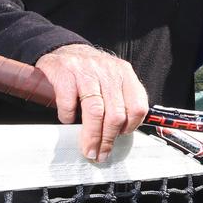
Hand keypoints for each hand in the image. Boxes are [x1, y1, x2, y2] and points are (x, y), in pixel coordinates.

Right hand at [35, 44, 149, 162]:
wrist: (64, 49)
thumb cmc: (90, 72)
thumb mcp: (112, 79)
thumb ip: (121, 100)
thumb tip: (124, 133)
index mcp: (124, 73)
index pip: (137, 105)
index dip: (130, 127)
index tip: (120, 137)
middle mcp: (107, 70)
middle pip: (115, 113)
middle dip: (108, 139)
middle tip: (101, 153)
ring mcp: (86, 71)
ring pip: (95, 112)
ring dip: (91, 137)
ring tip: (88, 149)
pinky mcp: (64, 73)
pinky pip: (69, 103)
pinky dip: (68, 117)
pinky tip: (68, 120)